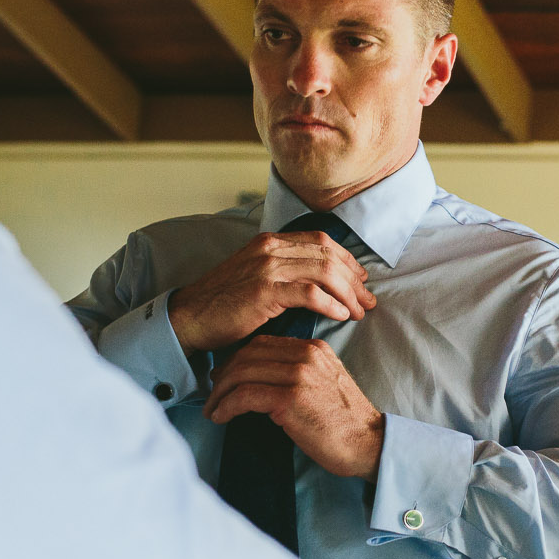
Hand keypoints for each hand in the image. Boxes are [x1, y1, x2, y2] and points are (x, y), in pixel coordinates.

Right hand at [168, 231, 375, 353]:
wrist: (190, 318)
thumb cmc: (224, 304)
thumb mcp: (255, 277)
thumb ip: (283, 272)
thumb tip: (320, 283)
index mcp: (270, 242)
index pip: (320, 241)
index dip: (346, 259)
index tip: (361, 279)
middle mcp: (270, 249)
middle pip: (328, 255)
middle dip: (354, 279)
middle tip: (368, 300)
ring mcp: (266, 268)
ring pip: (324, 271)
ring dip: (348, 293)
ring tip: (358, 311)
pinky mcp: (264, 291)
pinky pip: (310, 293)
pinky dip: (331, 304)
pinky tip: (341, 315)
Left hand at [206, 336, 385, 479]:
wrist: (367, 443)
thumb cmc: (345, 423)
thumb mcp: (325, 384)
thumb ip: (300, 374)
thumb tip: (264, 382)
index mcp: (314, 349)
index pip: (263, 344)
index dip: (237, 359)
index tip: (224, 377)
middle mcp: (306, 355)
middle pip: (248, 355)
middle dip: (223, 375)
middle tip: (212, 394)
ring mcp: (298, 375)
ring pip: (243, 373)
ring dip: (220, 393)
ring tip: (211, 410)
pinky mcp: (290, 399)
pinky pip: (246, 396)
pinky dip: (227, 406)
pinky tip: (220, 417)